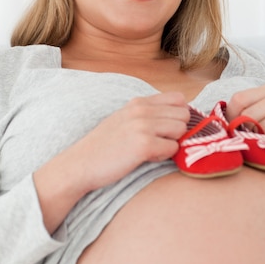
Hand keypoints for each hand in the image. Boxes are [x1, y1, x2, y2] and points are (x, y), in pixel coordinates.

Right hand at [34, 92, 189, 232]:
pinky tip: (144, 158)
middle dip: (177, 132)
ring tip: (150, 150)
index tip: (168, 129)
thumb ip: (148, 114)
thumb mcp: (125, 120)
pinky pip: (172, 149)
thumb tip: (180, 118)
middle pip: (184, 115)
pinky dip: (163, 157)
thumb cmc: (104, 147)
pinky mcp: (143, 145)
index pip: (179, 99)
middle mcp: (142, 110)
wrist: (80, 164)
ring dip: (170, 144)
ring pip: (181, 130)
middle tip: (158, 142)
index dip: (179, 115)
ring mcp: (142, 126)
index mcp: (138, 102)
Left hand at [226, 84, 264, 175]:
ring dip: (259, 141)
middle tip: (247, 143)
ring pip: (261, 128)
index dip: (230, 118)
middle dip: (243, 132)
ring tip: (264, 146)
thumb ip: (252, 114)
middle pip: (248, 115)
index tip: (232, 131)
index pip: (238, 99)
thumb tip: (223, 126)